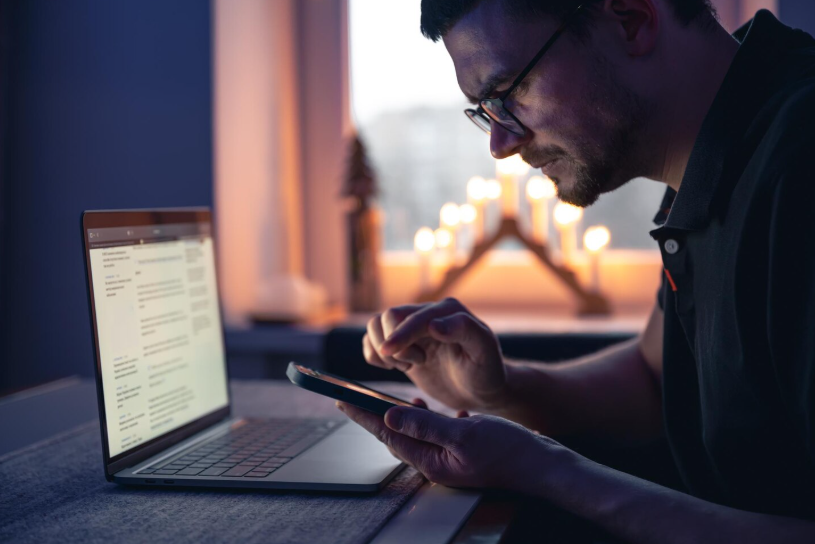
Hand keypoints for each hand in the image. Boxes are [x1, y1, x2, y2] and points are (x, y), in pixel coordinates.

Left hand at [337, 399, 558, 491]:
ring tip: (395, 401)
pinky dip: (432, 419)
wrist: (541, 464)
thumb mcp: (463, 435)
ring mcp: (448, 458)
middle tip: (354, 397)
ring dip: (404, 417)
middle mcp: (435, 462)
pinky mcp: (461, 452)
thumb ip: (426, 426)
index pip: (388, 435)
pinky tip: (437, 409)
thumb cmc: (507, 451)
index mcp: (431, 461)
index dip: (363, 416)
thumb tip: (390, 417)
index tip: (341, 400)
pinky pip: (438, 434)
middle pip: (397, 435)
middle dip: (376, 415)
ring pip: (417, 433)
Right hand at [363, 298, 505, 410]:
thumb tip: (434, 324)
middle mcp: (427, 314)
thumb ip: (464, 331)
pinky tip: (397, 367)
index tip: (389, 352)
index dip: (399, 334)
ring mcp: (412, 328)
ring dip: (382, 349)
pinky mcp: (401, 344)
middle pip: (388, 317)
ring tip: (406, 366)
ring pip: (375, 325)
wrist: (479, 388)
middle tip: (413, 365)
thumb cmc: (485, 371)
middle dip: (393, 345)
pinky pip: (371, 340)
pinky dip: (374, 355)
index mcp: (448, 311)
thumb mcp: (484, 351)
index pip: (413, 317)